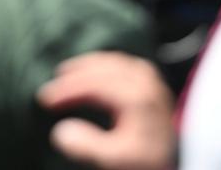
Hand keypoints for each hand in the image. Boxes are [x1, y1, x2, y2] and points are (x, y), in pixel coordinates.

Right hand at [37, 52, 175, 169]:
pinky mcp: (155, 84)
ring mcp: (152, 82)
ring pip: (114, 62)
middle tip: (52, 87)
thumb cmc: (146, 162)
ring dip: (88, 66)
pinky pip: (125, 64)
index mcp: (137, 99)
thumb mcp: (117, 160)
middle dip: (74, 76)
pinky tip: (95, 71)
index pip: (94, 85)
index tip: (44, 99)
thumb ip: (89, 147)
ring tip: (67, 73)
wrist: (175, 165)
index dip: (66, 90)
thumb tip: (60, 132)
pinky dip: (104, 64)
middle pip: (102, 69)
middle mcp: (146, 85)